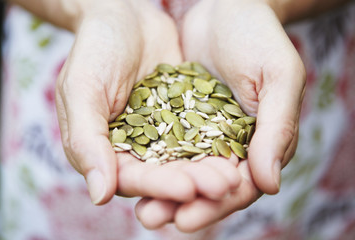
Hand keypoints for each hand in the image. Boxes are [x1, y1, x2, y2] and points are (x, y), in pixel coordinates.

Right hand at [56, 0, 240, 204]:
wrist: (125, 17)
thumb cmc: (95, 49)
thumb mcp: (81, 90)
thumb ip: (86, 141)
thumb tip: (99, 197)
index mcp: (108, 150)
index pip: (133, 178)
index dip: (159, 186)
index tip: (187, 189)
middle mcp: (138, 148)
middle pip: (167, 174)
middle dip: (195, 182)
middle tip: (224, 186)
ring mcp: (165, 132)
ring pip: (189, 157)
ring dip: (212, 168)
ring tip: (236, 175)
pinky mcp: (187, 115)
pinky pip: (205, 131)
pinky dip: (221, 141)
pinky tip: (241, 149)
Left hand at [135, 0, 305, 231]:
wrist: (226, 7)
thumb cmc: (260, 38)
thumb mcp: (278, 78)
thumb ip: (277, 129)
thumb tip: (269, 185)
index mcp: (258, 142)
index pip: (239, 185)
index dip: (214, 204)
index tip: (186, 218)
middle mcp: (227, 143)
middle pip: (203, 183)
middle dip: (179, 203)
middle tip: (152, 219)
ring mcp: (200, 130)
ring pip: (180, 168)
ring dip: (159, 189)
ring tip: (138, 208)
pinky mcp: (176, 115)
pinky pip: (161, 142)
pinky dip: (148, 158)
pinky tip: (128, 171)